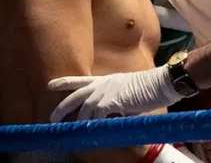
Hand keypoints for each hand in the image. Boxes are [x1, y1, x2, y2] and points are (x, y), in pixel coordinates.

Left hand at [47, 67, 181, 121]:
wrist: (160, 83)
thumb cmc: (149, 89)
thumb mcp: (127, 92)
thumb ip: (115, 101)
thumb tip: (108, 116)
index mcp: (106, 80)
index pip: (81, 80)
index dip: (65, 83)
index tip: (50, 85)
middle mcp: (103, 84)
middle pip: (76, 95)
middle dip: (62, 107)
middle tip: (52, 119)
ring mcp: (106, 91)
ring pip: (85, 108)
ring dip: (80, 121)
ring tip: (75, 131)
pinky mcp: (111, 100)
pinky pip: (97, 115)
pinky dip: (95, 124)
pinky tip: (94, 130)